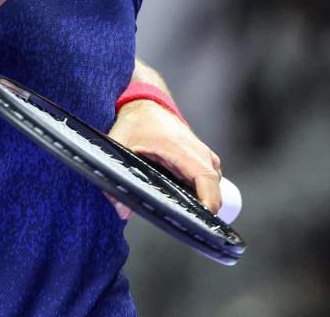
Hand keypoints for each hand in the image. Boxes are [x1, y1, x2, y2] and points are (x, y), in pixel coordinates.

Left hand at [107, 99, 221, 217]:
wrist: (145, 102)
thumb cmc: (135, 122)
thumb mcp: (119, 146)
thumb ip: (116, 178)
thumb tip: (122, 211)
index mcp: (181, 148)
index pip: (206, 179)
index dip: (209, 202)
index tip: (202, 221)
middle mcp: (197, 151)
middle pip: (214, 187)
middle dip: (206, 210)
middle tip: (189, 227)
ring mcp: (201, 152)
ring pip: (213, 184)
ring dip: (204, 200)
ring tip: (186, 216)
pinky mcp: (200, 155)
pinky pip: (209, 177)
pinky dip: (203, 190)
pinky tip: (186, 201)